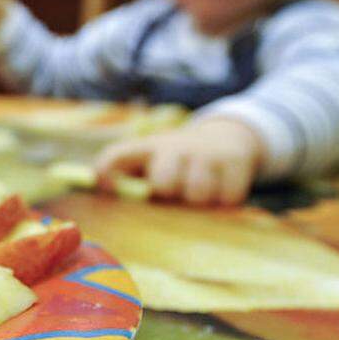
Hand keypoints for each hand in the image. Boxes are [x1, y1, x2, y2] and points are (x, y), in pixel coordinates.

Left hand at [94, 118, 263, 205]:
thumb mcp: (149, 160)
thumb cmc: (177, 161)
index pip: (119, 155)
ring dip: (200, 200)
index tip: (106, 187)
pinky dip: (226, 200)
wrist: (226, 138)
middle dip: (169, 192)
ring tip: (199, 192)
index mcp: (149, 148)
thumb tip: (103, 185)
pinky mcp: (235, 160)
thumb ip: (123, 172)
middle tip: (175, 192)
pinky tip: (221, 190)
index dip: (107, 170)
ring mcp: (207, 152)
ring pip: (198, 193)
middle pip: (164, 182)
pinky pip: (228, 197)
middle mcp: (176, 147)